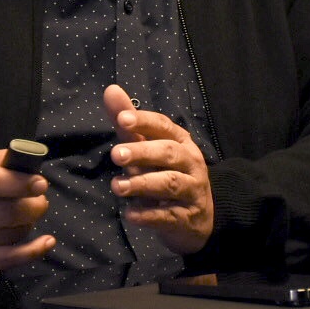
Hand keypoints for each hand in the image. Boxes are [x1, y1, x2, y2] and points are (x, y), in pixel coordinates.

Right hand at [0, 150, 54, 279]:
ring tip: (27, 218)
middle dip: (33, 207)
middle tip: (40, 203)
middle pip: (6, 213)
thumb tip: (31, 168)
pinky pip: (6, 260)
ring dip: (28, 226)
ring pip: (9, 236)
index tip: (40, 185)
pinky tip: (46, 242)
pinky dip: (31, 252)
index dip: (20, 184)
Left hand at [105, 84, 213, 253]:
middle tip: (116, 155)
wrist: (199, 218)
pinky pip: (168, 215)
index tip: (122, 120)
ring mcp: (191, 191)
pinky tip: (130, 213)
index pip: (164, 126)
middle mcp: (190, 163)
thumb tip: (110, 90)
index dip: (144, 122)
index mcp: (181, 142)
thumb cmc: (168, 174)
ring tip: (117, 186)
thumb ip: (130, 125)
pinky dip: (148, 215)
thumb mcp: (150, 149)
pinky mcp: (186, 218)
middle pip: (168, 153)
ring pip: (170, 183)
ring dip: (142, 184)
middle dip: (143, 152)